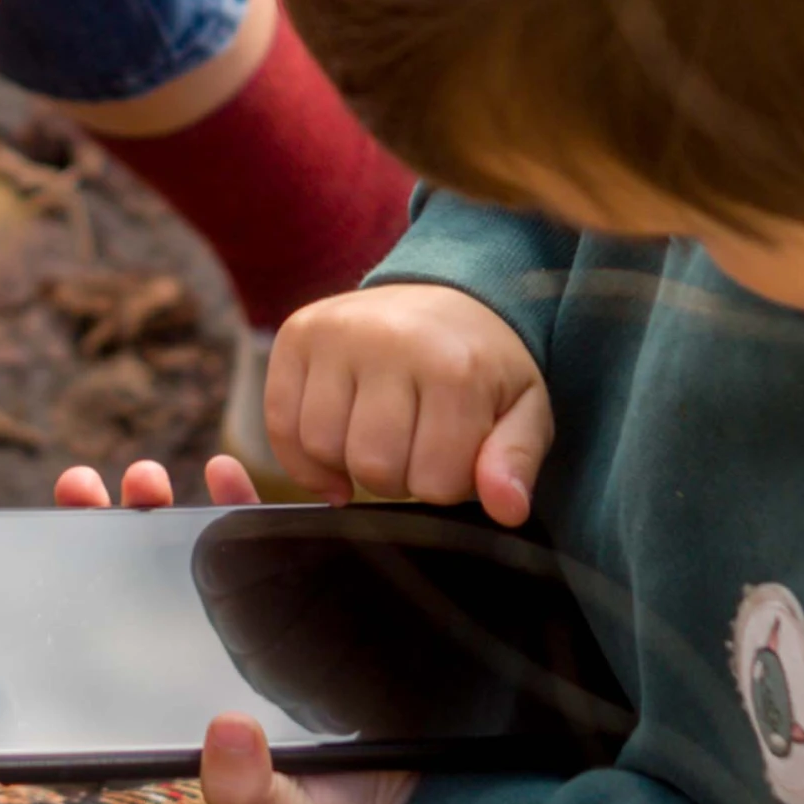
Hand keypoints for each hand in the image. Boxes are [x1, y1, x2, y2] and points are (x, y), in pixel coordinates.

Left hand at [31, 462, 406, 803]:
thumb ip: (249, 794)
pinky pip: (282, 544)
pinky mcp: (331, 602)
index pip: (135, 632)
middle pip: (161, 582)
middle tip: (90, 486)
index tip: (60, 536)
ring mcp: (278, 626)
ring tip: (150, 474)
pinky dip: (252, 505)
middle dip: (121, 530)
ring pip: (215, 556)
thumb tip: (222, 733)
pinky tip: (227, 474)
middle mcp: (229, 657)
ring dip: (177, 509)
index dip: (96, 585)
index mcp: (200, 702)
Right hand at [260, 288, 553, 522]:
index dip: (444, 486)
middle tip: (415, 450)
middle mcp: (390, 340)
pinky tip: (332, 460)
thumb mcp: (524, 410)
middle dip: (396, 479)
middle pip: (373, 467)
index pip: (434, 482)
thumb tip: (507, 510)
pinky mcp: (298, 332)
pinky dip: (302, 456)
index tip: (453, 456)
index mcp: (454, 366)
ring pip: (321, 446)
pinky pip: (280, 422)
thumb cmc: (485, 365)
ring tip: (378, 444)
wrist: (449, 292)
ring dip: (349, 466)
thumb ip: (515, 461)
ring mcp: (337, 332)